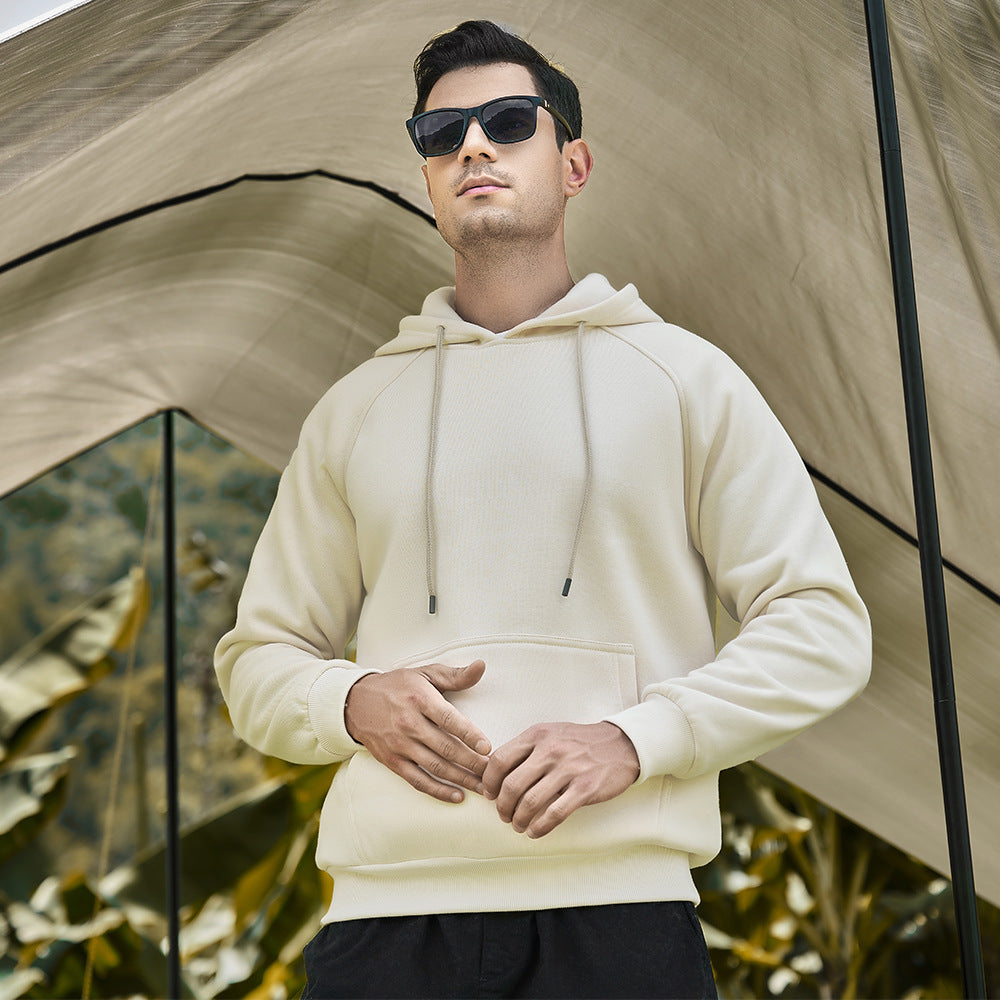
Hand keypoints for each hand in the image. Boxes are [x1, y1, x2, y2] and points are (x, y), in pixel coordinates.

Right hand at [344, 660, 491, 803]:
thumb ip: (455, 675)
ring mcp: (400, 744)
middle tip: (493, 773)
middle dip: (472, 763)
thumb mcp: (425, 673)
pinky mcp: (392, 761)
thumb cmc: (398, 686)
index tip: (488, 747)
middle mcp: (409, 723)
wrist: (356, 702)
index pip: (449, 719)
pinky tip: (457, 796)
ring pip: (435, 767)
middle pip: (446, 748)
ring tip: (483, 788)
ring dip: (462, 780)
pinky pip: (418, 780)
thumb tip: (481, 666)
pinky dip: (438, 791)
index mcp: (420, 699)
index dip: (470, 735)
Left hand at [481, 721, 639, 838]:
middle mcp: (550, 750)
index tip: (489, 795)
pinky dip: (539, 827)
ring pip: (530, 802)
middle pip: (511, 785)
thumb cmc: (579, 742)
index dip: (489, 782)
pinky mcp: (585, 788)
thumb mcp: (550, 734)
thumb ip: (526, 749)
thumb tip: (495, 772)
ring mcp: (568, 769)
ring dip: (518, 820)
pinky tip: (535, 831)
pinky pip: (554, 814)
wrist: (621, 744)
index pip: (500, 760)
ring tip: (518, 825)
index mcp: (537, 735)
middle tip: (503, 815)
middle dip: (502, 807)